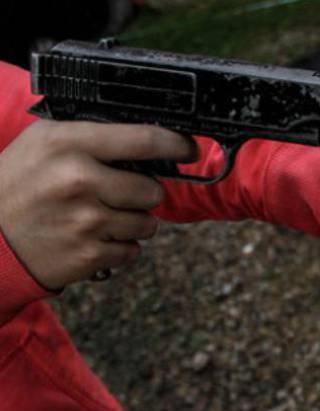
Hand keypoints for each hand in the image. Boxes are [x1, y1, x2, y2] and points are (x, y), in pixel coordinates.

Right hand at [0, 120, 196, 289]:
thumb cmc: (18, 186)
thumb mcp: (42, 144)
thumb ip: (91, 137)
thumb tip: (147, 138)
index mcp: (69, 143)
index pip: (144, 139)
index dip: (176, 145)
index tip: (188, 149)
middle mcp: (80, 179)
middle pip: (153, 190)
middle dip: (143, 195)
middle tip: (116, 196)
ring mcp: (86, 220)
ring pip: (147, 223)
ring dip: (132, 223)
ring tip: (97, 218)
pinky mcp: (89, 254)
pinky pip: (132, 250)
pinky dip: (119, 247)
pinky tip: (90, 239)